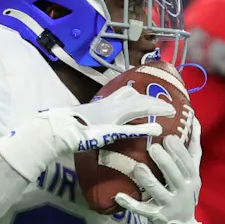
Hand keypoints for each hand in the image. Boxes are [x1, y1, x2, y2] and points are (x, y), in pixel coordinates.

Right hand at [0, 87, 174, 181]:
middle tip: (169, 103)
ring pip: (138, 107)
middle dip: (153, 100)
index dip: (140, 94)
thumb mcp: (80, 119)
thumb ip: (90, 118)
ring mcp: (109, 116)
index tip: (152, 95)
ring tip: (171, 111)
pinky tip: (157, 129)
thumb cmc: (63, 126)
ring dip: (155, 108)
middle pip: (135, 97)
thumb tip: (92, 119)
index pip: (125, 93)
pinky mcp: (109, 129)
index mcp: (101, 103)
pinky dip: (144, 127)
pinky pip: (130, 127)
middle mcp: (108, 105)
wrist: (53, 130)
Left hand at [114, 124, 201, 223]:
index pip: (187, 162)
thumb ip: (193, 148)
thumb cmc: (184, 191)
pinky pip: (142, 210)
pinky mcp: (156, 216)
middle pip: (174, 175)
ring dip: (148, 179)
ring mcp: (169, 205)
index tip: (168, 137)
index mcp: (192, 178)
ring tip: (137, 167)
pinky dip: (130, 204)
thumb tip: (194, 120)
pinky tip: (118, 196)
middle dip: (164, 161)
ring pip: (158, 191)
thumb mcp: (192, 172)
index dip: (178, 150)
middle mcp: (182, 191)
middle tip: (152, 147)